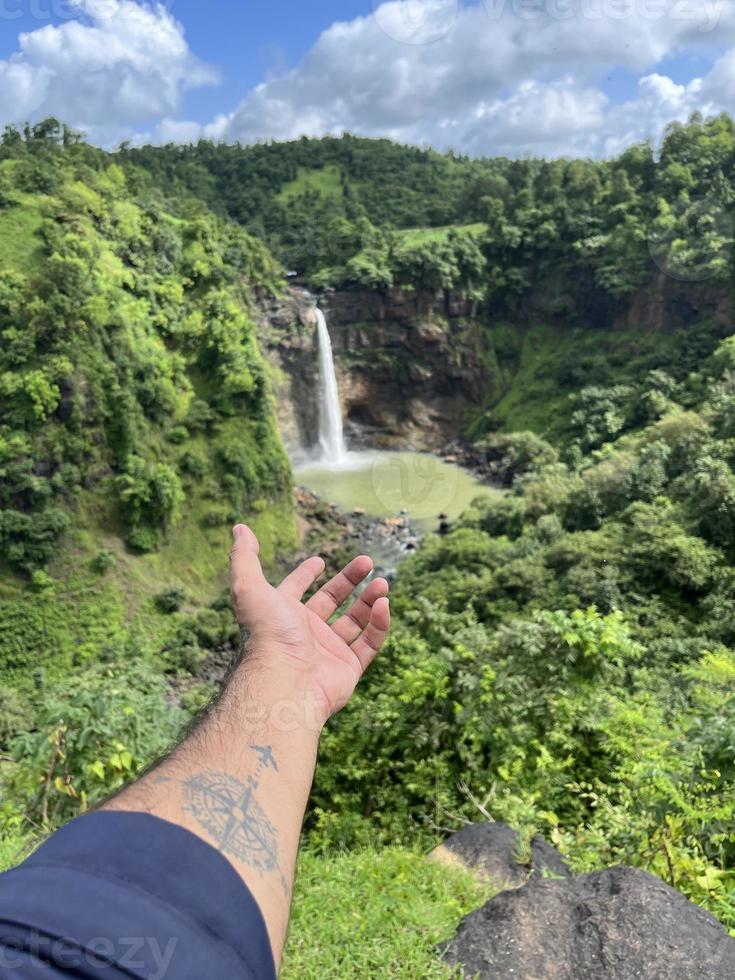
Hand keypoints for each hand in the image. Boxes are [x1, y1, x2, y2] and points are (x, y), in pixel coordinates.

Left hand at [229, 525, 389, 723]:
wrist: (284, 682)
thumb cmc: (267, 634)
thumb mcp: (249, 587)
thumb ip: (244, 557)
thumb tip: (239, 527)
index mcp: (283, 614)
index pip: (295, 590)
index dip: (305, 574)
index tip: (320, 560)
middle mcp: (305, 633)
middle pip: (331, 601)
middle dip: (349, 580)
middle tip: (367, 562)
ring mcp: (327, 652)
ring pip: (354, 621)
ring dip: (369, 600)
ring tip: (382, 583)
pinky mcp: (348, 670)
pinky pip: (369, 643)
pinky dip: (379, 624)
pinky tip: (383, 605)